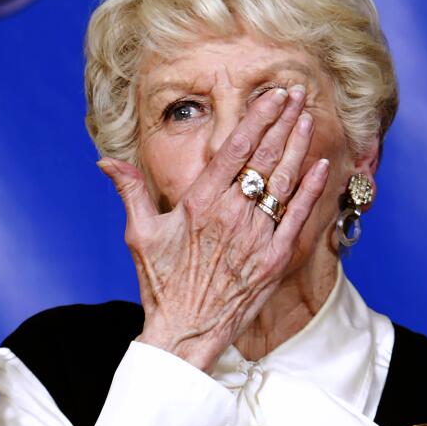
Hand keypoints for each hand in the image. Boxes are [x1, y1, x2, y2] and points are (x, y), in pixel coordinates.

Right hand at [97, 85, 329, 371]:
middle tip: (299, 92)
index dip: (257, 117)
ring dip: (298, 145)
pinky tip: (321, 164)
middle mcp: (230, 214)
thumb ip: (130, 191)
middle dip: (283, 120)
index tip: (273, 96)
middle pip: (264, 157)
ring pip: (282, 181)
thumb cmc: (160, 284)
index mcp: (199, 202)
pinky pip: (297, 217)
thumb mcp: (139, 234)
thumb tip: (106, 161)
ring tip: (309, 116)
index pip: (235, 148)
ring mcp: (255, 236)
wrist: (184, 333)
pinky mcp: (274, 259)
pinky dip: (310, 190)